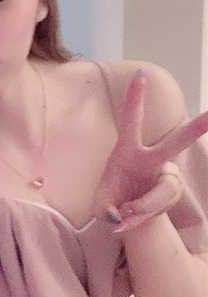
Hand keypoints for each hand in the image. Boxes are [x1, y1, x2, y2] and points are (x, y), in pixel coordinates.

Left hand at [95, 72, 207, 231]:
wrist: (125, 217)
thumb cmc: (110, 201)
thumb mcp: (98, 206)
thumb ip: (104, 209)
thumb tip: (119, 215)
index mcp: (127, 152)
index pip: (132, 121)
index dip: (135, 99)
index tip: (140, 74)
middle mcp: (151, 160)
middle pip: (176, 143)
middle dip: (197, 128)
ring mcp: (165, 177)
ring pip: (164, 190)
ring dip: (142, 207)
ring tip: (123, 216)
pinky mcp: (171, 193)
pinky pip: (159, 208)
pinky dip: (140, 219)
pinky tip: (126, 223)